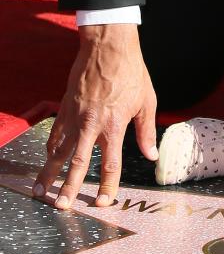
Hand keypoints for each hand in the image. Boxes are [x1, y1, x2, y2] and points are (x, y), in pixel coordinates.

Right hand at [35, 24, 156, 210]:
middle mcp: (92, 124)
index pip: (111, 163)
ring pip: (59, 150)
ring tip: (41, 192)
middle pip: (78, 162)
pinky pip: (55, 132)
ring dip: (49, 172)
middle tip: (62, 207)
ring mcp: (75, 116)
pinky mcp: (66, 106)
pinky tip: (48, 160)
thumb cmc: (132, 72)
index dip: (107, 185)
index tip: (103, 202)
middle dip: (69, 187)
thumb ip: (146, 131)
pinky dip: (50, 148)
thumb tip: (151, 155)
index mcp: (115, 125)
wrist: (109, 46)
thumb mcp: (147, 101)